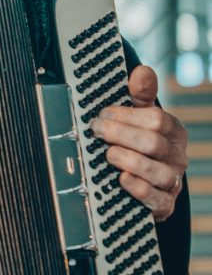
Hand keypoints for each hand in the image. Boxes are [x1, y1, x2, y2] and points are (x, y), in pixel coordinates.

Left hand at [90, 65, 187, 221]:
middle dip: (121, 134)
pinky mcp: (164, 204)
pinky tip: (122, 179)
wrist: (144, 182)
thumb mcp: (140, 115)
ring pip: (157, 171)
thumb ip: (141, 94)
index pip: (156, 119)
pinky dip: (138, 189)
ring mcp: (172, 181)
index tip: (102, 114)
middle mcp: (177, 156)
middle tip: (97, 130)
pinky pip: (156, 199)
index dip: (126, 115)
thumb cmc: (139, 142)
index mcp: (173, 131)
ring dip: (129, 160)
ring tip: (108, 154)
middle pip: (154, 143)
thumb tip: (141, 70)